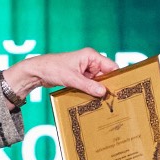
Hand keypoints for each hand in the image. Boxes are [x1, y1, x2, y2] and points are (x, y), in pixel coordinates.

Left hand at [4, 48, 118, 101]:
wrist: (37, 72)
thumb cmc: (53, 68)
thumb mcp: (71, 78)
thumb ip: (88, 86)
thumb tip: (103, 92)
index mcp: (91, 56)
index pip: (111, 67)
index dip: (117, 78)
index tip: (122, 90)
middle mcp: (90, 62)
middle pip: (106, 76)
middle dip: (108, 87)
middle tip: (114, 101)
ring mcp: (85, 70)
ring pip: (98, 83)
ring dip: (99, 92)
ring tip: (105, 104)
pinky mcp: (80, 78)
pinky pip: (90, 86)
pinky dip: (92, 93)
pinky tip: (94, 102)